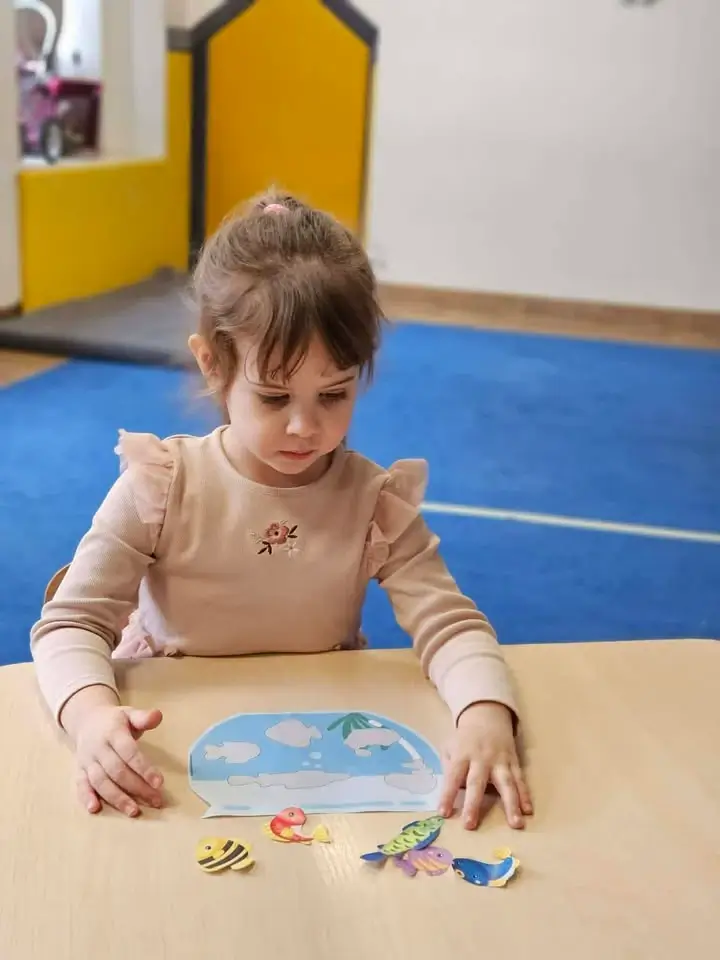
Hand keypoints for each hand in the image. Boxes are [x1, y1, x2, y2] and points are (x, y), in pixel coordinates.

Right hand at [62, 687, 164, 816]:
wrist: (86, 720)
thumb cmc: (115, 721)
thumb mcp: (129, 713)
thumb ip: (144, 717)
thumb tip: (157, 716)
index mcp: (113, 733)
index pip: (129, 752)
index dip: (144, 768)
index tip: (159, 782)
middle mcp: (98, 748)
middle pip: (117, 771)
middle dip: (137, 787)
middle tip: (155, 800)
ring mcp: (87, 761)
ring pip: (101, 782)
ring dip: (117, 798)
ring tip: (134, 811)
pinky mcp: (79, 771)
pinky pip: (81, 785)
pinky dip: (86, 797)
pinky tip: (95, 809)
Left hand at [438, 701, 532, 829]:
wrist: (487, 717)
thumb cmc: (464, 740)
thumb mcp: (449, 746)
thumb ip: (448, 767)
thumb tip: (454, 792)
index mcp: (462, 754)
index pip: (452, 776)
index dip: (447, 794)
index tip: (444, 813)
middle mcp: (481, 758)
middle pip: (477, 782)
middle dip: (474, 805)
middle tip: (470, 825)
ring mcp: (500, 761)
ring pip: (506, 783)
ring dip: (511, 804)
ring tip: (516, 824)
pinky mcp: (514, 762)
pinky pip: (520, 780)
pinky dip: (525, 795)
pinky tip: (528, 811)